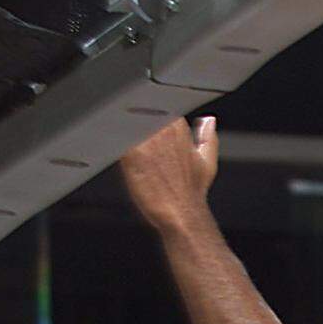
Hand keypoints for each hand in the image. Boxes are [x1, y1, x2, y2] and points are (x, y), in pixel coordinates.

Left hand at [120, 115, 218, 231]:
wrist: (183, 216)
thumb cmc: (192, 193)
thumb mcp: (207, 162)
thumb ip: (208, 137)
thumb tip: (208, 121)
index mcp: (178, 126)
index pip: (154, 107)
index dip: (147, 118)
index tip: (146, 131)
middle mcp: (162, 129)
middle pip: (136, 112)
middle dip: (132, 122)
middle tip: (136, 142)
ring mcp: (146, 141)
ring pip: (125, 124)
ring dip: (122, 133)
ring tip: (125, 150)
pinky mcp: (131, 155)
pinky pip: (116, 140)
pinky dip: (114, 144)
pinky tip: (116, 155)